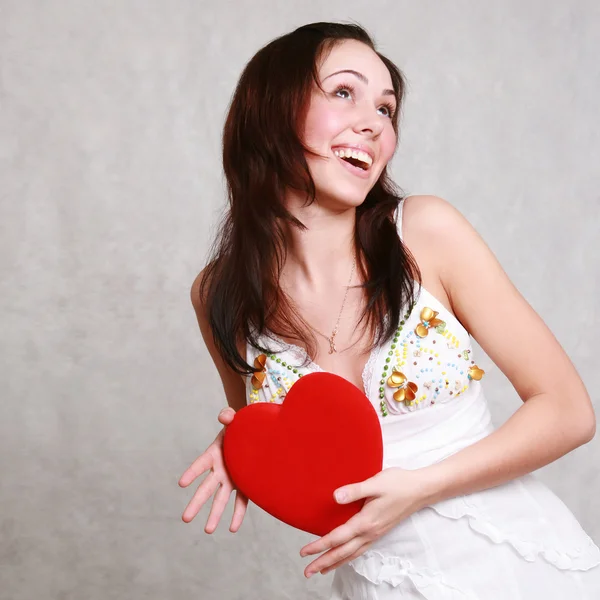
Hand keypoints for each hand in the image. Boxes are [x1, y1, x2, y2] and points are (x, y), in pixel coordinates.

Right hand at [178, 407, 248, 532]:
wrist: (254, 434)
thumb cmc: (239, 426)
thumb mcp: (233, 419)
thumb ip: (227, 415)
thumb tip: (225, 417)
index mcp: (214, 454)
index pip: (201, 464)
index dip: (192, 472)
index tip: (182, 483)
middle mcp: (219, 470)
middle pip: (205, 488)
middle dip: (196, 503)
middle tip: (185, 519)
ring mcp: (230, 479)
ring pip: (220, 499)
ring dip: (214, 514)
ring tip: (208, 530)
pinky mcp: (243, 485)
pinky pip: (240, 502)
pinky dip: (237, 514)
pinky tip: (232, 528)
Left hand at [299, 467, 431, 577]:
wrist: (421, 490)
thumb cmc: (398, 484)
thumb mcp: (375, 483)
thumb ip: (354, 490)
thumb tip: (335, 497)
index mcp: (366, 522)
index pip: (337, 538)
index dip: (319, 545)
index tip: (304, 552)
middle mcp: (370, 532)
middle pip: (342, 552)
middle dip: (324, 562)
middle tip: (307, 571)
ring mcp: (376, 534)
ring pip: (351, 554)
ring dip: (335, 562)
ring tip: (321, 569)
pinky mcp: (380, 531)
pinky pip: (360, 550)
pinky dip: (348, 557)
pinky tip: (345, 557)